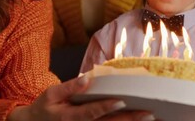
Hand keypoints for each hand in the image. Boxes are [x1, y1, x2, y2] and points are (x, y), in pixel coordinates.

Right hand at [8, 76, 153, 120]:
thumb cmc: (45, 107)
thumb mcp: (50, 95)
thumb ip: (68, 87)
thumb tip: (86, 79)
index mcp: (70, 117)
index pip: (91, 112)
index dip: (106, 107)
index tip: (121, 101)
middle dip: (129, 119)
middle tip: (148, 113)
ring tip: (150, 118)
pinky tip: (137, 120)